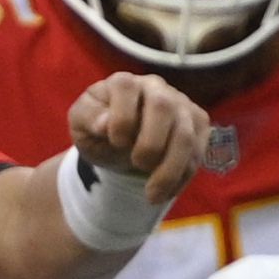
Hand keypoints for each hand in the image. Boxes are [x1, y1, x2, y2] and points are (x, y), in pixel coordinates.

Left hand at [56, 72, 212, 251]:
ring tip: (152, 195)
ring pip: (186, 136)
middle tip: (137, 164)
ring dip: (170, 170)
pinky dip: (181, 179)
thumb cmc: (99, 130)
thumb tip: (104, 124)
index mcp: (124, 83)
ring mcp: (181, 105)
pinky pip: (197, 154)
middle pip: (164, 108)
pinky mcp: (198, 126)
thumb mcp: (81, 124)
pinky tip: (163, 193)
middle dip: (151, 144)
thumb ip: (88, 118)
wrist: (120, 145)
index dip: (121, 117)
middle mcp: (156, 88)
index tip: (115, 141)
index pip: (126, 88)